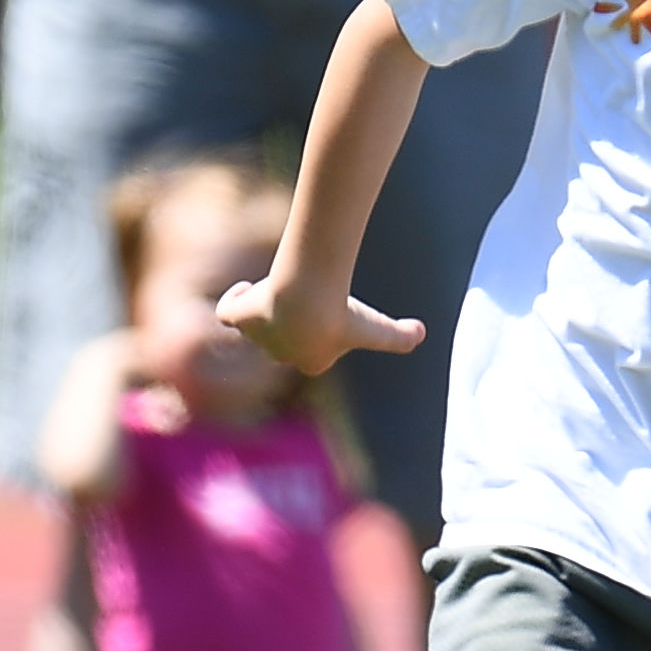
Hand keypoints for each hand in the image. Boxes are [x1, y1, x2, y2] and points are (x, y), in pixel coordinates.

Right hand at [218, 272, 421, 374]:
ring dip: (262, 310)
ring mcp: (260, 336)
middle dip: (288, 324)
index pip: (311, 352)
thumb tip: (422, 333)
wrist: (307, 304)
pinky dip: (233, 303)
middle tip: (297, 301)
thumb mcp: (376, 328)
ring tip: (269, 291)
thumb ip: (400, 336)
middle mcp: (282, 353)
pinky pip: (228, 314)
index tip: (323, 317)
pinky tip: (245, 289)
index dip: (316, 338)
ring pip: (256, 326)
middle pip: (282, 339)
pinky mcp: (241, 318)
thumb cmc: (341, 317)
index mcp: (312, 361)